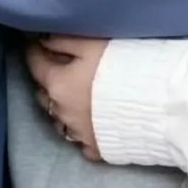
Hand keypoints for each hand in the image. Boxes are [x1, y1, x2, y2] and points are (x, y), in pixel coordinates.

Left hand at [24, 34, 110, 160]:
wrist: (153, 104)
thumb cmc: (122, 67)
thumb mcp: (92, 44)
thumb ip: (64, 40)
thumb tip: (44, 39)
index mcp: (58, 84)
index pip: (36, 64)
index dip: (34, 50)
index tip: (34, 41)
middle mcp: (61, 112)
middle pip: (44, 94)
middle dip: (47, 80)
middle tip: (57, 66)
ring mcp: (78, 134)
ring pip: (59, 118)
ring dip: (62, 106)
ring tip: (73, 95)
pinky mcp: (95, 149)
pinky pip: (81, 140)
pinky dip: (81, 129)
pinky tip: (90, 122)